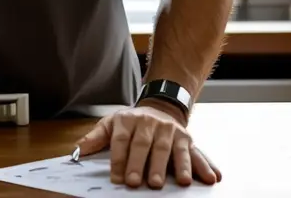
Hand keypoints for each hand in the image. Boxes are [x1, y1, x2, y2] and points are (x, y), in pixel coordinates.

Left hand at [74, 101, 220, 188]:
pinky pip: (197, 153)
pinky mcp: (187, 139)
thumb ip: (96, 138)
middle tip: (142, 183)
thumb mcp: (111, 124)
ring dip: (178, 166)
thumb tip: (78, 151)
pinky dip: (204, 165)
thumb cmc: (132, 123)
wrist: (160, 107)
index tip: (117, 178)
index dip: (119, 160)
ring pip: (172, 149)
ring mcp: (171, 131)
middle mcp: (151, 124)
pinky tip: (211, 177)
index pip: (122, 141)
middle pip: (147, 145)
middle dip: (145, 165)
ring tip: (180, 182)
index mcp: (129, 121)